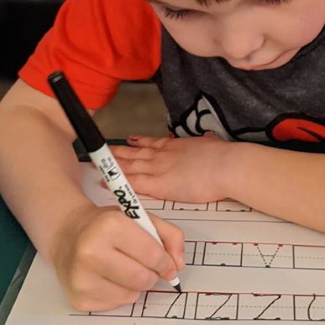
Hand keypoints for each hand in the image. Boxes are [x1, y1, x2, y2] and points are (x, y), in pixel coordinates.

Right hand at [50, 204, 184, 311]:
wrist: (68, 235)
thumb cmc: (108, 225)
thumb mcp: (140, 217)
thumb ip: (170, 235)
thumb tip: (179, 265)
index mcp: (110, 226)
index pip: (153, 254)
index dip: (167, 262)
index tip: (168, 264)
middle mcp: (91, 252)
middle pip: (143, 278)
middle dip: (153, 275)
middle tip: (149, 268)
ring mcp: (82, 278)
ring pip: (131, 295)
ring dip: (137, 285)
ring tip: (126, 269)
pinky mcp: (78, 299)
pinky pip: (116, 304)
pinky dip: (121, 294)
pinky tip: (110, 278)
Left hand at [112, 133, 231, 202]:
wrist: (224, 166)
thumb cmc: (222, 157)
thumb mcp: (212, 143)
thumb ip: (207, 143)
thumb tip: (209, 139)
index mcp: (175, 146)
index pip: (151, 144)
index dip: (138, 142)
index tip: (130, 140)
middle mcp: (162, 155)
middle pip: (135, 154)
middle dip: (120, 153)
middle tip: (106, 151)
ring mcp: (157, 169)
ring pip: (129, 166)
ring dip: (114, 166)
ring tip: (100, 165)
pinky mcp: (157, 185)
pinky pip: (132, 184)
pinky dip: (118, 183)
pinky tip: (107, 183)